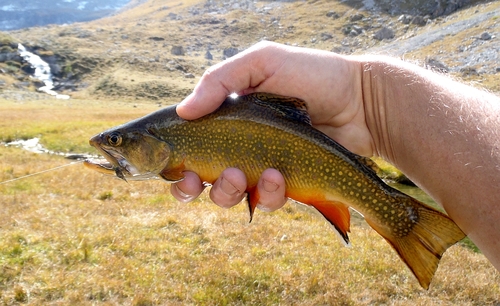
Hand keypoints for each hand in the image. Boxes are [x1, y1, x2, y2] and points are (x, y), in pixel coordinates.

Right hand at [173, 41, 370, 209]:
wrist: (359, 101)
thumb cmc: (311, 75)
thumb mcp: (263, 62)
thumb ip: (219, 80)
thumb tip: (183, 112)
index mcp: (225, 119)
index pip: (188, 145)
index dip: (173, 164)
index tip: (177, 168)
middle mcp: (237, 146)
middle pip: (199, 180)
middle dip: (192, 188)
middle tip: (199, 178)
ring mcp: (261, 168)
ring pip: (228, 196)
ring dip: (227, 191)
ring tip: (242, 175)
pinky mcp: (285, 185)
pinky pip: (266, 201)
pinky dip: (267, 193)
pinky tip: (279, 175)